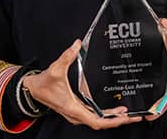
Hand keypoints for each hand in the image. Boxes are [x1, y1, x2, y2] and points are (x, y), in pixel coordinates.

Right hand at [21, 39, 142, 129]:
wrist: (32, 90)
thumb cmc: (42, 84)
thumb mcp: (55, 69)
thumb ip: (66, 56)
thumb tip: (76, 44)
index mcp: (73, 109)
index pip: (97, 121)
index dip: (112, 121)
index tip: (125, 117)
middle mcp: (76, 114)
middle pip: (101, 123)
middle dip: (118, 120)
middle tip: (135, 116)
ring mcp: (76, 113)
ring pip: (98, 120)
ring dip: (113, 118)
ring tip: (128, 113)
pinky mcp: (77, 110)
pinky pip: (94, 116)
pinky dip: (105, 115)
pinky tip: (114, 110)